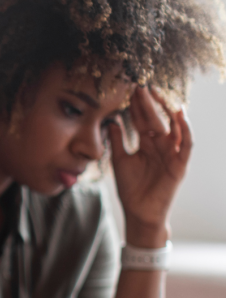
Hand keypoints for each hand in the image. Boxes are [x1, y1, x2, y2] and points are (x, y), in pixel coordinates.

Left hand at [110, 87, 192, 246]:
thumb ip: (117, 141)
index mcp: (146, 143)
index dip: (137, 105)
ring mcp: (172, 153)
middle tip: (141, 85)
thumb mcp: (119, 161)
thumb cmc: (130, 188)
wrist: (138, 212)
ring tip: (159, 94)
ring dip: (167, 110)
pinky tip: (179, 115)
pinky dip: (185, 129)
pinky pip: (186, 144)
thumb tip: (111, 121)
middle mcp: (160, 145)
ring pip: (173, 127)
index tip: (129, 89)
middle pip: (156, 119)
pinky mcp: (180, 164)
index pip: (142, 120)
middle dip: (149, 103)